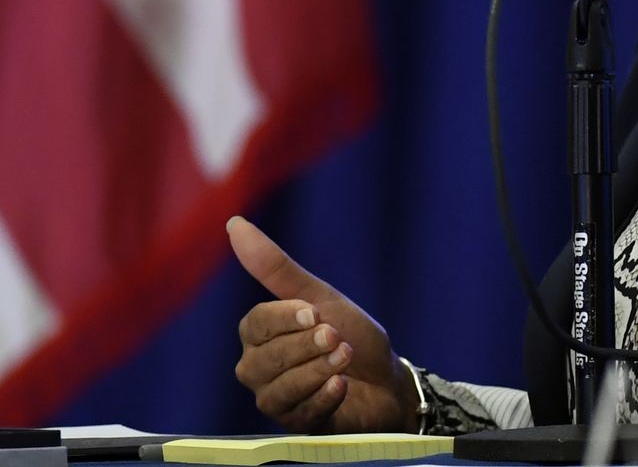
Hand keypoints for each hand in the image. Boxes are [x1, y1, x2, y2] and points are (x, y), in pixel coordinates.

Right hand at [229, 216, 416, 432]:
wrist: (388, 379)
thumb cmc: (352, 334)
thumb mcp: (321, 297)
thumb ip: (276, 268)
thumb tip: (235, 224)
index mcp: (261, 336)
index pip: (253, 325)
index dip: (284, 318)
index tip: (315, 311)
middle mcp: (259, 370)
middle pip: (263, 360)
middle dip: (306, 346)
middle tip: (337, 335)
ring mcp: (277, 400)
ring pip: (277, 391)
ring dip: (318, 370)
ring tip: (344, 357)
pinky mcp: (298, 426)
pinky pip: (300, 415)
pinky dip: (325, 397)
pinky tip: (343, 386)